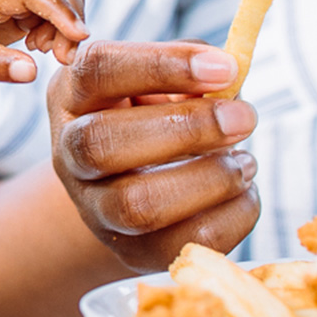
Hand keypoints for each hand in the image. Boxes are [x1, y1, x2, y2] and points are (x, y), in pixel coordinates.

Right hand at [48, 39, 258, 271]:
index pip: (98, 69)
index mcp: (73, 94)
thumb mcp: (160, 80)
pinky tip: (244, 192)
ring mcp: (94, 208)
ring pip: (138, 204)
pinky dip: (231, 216)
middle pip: (104, 143)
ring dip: (210, 179)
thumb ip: (193, 65)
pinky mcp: (132, 252)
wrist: (128, 184)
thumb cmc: (152, 115)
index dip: (162, 65)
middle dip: (187, 128)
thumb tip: (229, 75)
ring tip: (246, 161)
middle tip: (245, 117)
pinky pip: (182, 244)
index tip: (226, 68)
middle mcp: (70, 152)